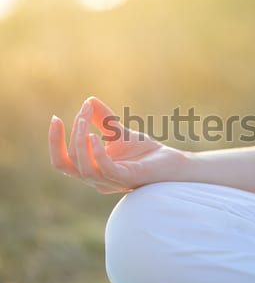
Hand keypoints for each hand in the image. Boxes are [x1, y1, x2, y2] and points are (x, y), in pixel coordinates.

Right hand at [48, 97, 187, 193]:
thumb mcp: (119, 132)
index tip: (56, 118)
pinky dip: (96, 152)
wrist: (171, 163)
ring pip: (83, 166)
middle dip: (70, 134)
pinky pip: (105, 169)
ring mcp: (111, 182)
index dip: (55, 141)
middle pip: (68, 163)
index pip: (62, 161)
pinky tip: (95, 135)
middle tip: (82, 112)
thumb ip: (103, 119)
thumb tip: (88, 100)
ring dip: (80, 139)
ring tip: (86, 117)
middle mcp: (98, 180)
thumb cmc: (145, 152)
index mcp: (92, 170)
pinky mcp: (127, 178)